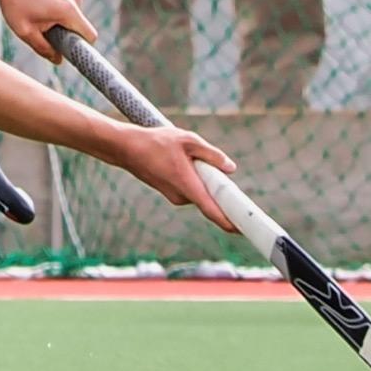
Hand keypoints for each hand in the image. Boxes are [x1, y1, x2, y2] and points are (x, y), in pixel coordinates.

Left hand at [0, 0, 96, 61]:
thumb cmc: (15, 0)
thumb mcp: (25, 30)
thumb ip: (43, 48)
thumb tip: (58, 60)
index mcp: (68, 11)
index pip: (90, 36)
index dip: (82, 47)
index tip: (70, 52)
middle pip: (80, 27)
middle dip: (66, 34)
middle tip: (43, 31)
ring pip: (73, 17)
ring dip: (60, 21)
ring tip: (37, 15)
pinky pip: (68, 6)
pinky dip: (58, 11)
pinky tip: (39, 5)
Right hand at [114, 123, 239, 233]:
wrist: (125, 148)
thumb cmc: (155, 142)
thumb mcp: (187, 140)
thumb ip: (211, 154)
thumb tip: (230, 168)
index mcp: (188, 185)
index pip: (213, 211)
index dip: (230, 222)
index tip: (244, 229)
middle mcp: (181, 196)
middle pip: (210, 199)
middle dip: (218, 188)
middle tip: (223, 173)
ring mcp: (174, 196)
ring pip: (199, 191)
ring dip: (204, 179)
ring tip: (193, 157)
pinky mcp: (170, 191)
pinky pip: (190, 188)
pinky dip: (195, 179)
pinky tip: (185, 161)